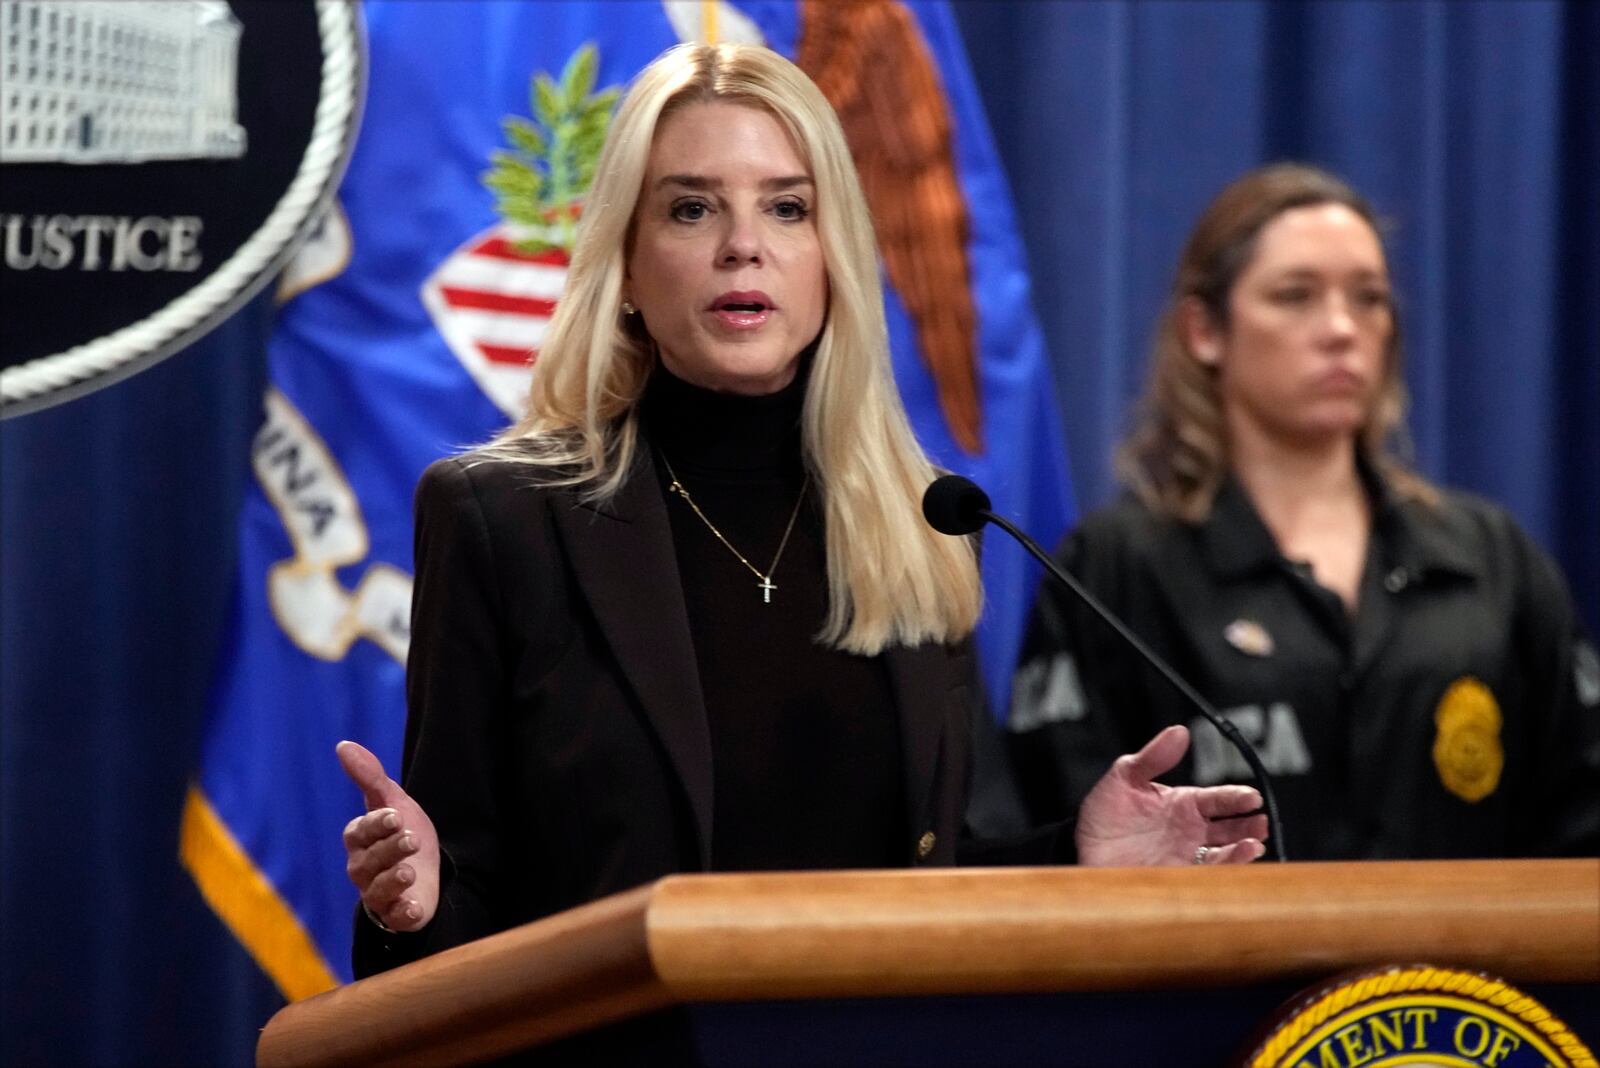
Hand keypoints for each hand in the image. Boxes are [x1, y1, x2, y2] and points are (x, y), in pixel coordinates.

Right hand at [337, 740, 439, 931]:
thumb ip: (369, 776)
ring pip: (378, 890)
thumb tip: (342, 745)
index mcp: (359, 841)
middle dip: (389, 850)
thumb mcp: (391, 802)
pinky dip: (404, 914)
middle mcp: (363, 870)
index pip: (359, 833)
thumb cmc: (403, 832)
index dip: (376, 825)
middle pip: (368, 862)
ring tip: (409, 871)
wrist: (431, 869)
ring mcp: (379, 895)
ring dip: (394, 880)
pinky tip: (414, 907)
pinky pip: (395, 919)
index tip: (395, 816)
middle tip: (411, 840)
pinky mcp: (397, 916)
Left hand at [1075, 724, 1268, 866]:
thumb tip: (1179, 732)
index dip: (1237, 797)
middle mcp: (1190, 830)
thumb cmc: (1103, 815)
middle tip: (1260, 823)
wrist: (1082, 851)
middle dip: (1249, 825)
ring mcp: (1187, 855)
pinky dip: (1225, 871)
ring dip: (1243, 849)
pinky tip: (1233, 864)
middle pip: (1230, 827)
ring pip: (1225, 853)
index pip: (1218, 798)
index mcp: (1182, 803)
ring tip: (1253, 845)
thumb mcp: (1124, 778)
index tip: (1252, 797)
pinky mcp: (1179, 877)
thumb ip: (1153, 757)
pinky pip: (1208, 875)